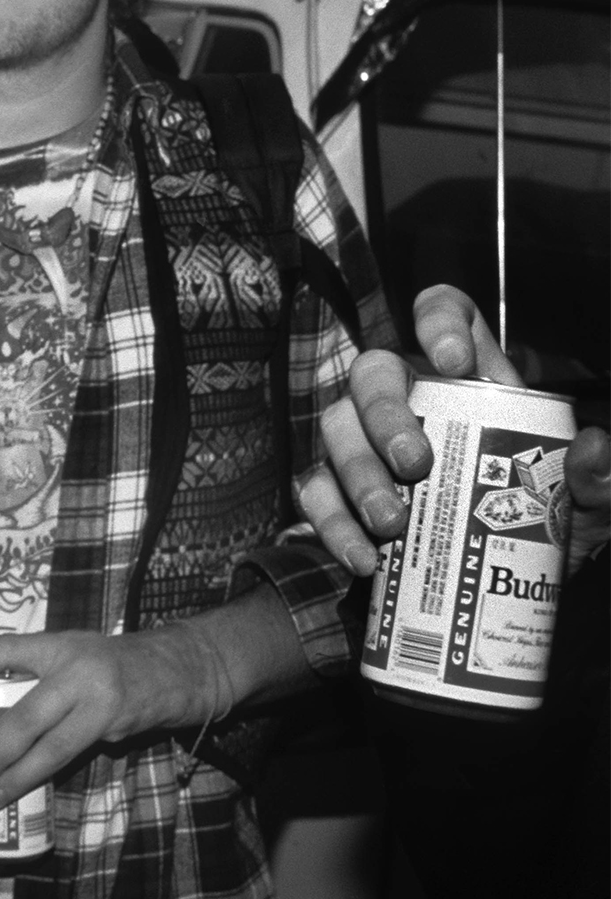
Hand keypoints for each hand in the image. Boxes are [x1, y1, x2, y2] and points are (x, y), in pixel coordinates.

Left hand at [0, 628, 220, 811]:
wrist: (174, 670)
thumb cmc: (109, 662)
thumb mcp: (70, 651)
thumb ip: (38, 673)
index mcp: (57, 646)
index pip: (4, 650)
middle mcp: (76, 673)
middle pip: (25, 719)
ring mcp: (98, 704)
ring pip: (51, 750)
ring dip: (18, 777)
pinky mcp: (114, 730)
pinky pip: (74, 755)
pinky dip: (48, 773)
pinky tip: (31, 787)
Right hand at [301, 284, 609, 575]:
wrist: (498, 585)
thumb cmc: (540, 526)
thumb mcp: (585, 505)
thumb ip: (596, 479)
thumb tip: (593, 448)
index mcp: (467, 379)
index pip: (442, 312)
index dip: (438, 321)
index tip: (454, 361)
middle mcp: (407, 399)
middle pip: (373, 372)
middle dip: (384, 412)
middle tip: (414, 463)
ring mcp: (363, 444)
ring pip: (335, 430)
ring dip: (358, 473)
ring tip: (391, 523)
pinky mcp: (337, 494)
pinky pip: (316, 495)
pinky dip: (333, 525)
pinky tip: (363, 556)